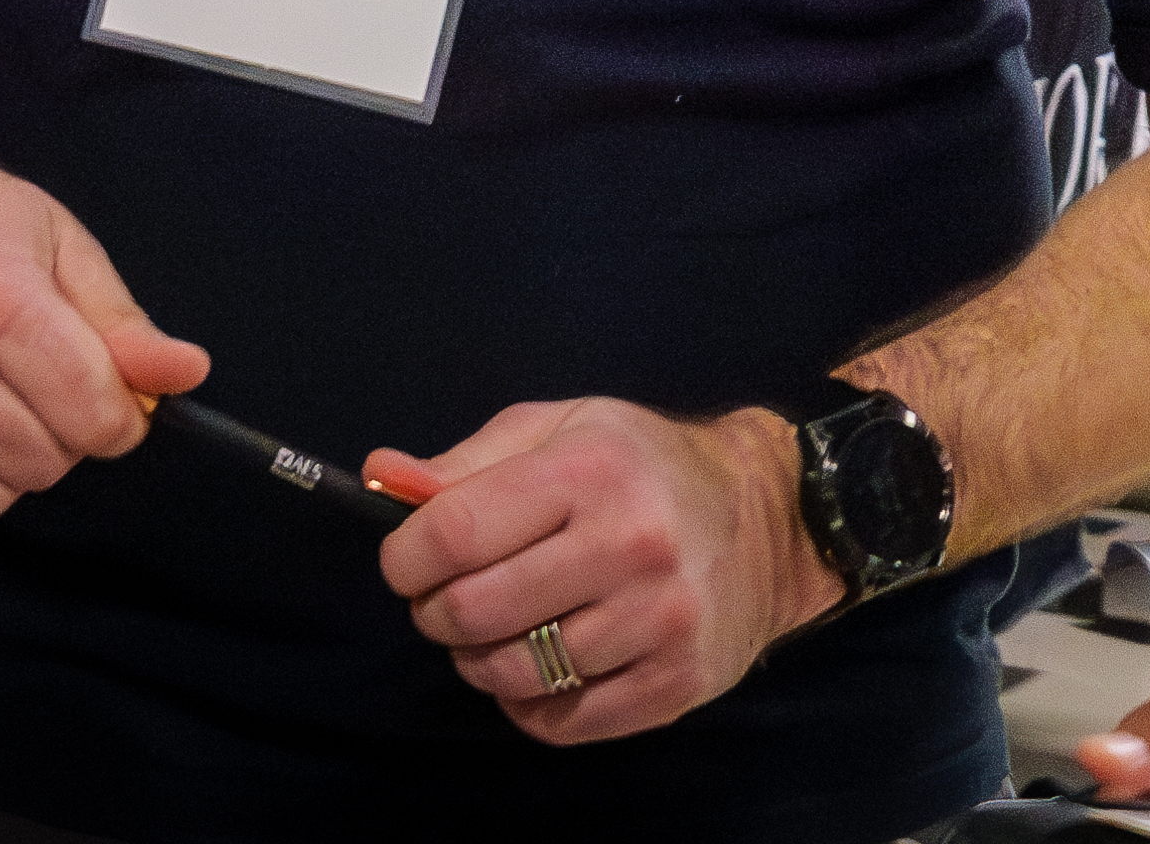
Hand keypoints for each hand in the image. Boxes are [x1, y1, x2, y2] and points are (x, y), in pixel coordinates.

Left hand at [373, 400, 836, 746]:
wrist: (768, 519)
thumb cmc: (643, 467)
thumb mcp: (562, 430)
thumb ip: (468, 462)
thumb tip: (381, 479)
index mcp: (592, 470)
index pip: (452, 532)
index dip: (405, 558)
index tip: (410, 562)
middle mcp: (632, 543)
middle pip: (472, 611)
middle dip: (437, 613)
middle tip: (454, 599)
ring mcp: (659, 620)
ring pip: (512, 673)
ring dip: (482, 661)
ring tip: (503, 630)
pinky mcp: (675, 681)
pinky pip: (559, 720)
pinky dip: (530, 703)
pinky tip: (546, 665)